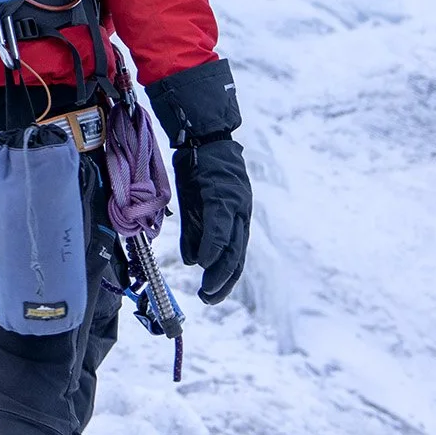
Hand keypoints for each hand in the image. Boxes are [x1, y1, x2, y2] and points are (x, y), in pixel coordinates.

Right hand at [174, 135, 250, 301]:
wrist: (201, 135)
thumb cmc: (198, 168)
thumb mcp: (196, 205)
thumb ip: (196, 234)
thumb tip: (194, 262)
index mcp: (236, 217)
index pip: (234, 254)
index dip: (224, 276)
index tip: (211, 292)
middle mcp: (241, 214)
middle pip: (236, 257)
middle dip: (223, 282)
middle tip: (209, 298)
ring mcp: (235, 206)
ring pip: (232, 248)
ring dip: (219, 272)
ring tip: (208, 291)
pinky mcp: (224, 197)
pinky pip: (220, 229)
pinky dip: (213, 248)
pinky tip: (204, 264)